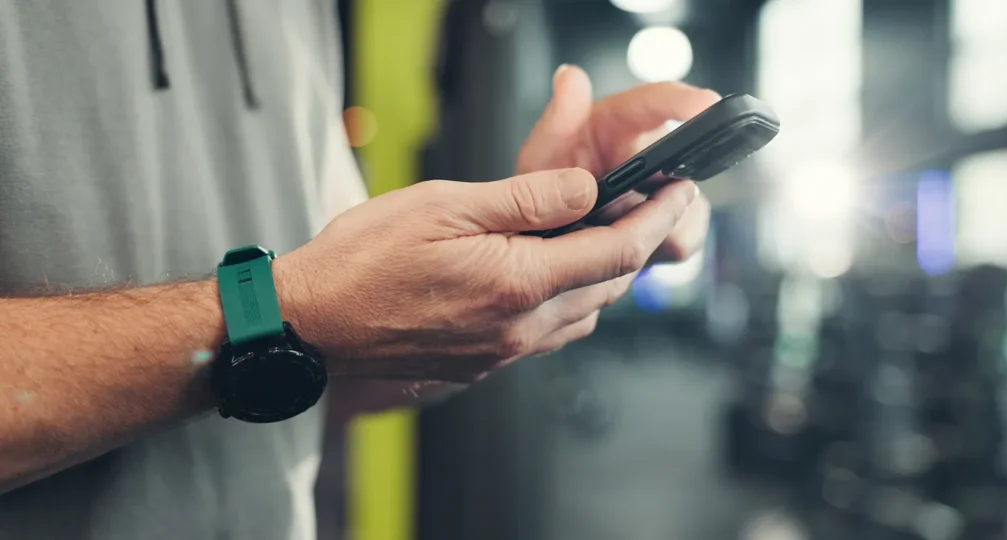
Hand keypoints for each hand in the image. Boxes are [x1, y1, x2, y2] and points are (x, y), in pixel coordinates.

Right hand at [275, 168, 696, 382]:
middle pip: (608, 285)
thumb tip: (584, 189)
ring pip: (583, 313)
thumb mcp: (445, 205)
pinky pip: (548, 333)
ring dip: (602, 274)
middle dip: (637, 243)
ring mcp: (503, 352)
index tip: (677, 194)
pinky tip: (548, 277)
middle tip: (647, 206)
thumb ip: (525, 199)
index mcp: (518, 284)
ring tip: (599, 235)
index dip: (656, 219)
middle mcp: (520, 328)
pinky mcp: (483, 364)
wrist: (311, 326)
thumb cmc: (363, 263)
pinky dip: (567, 301)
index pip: (617, 252)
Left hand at [518, 65, 715, 263]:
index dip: (684, 101)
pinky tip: (626, 245)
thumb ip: (557, 120)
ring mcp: (664, 191)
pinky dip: (657, 245)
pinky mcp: (667, 226)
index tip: (707, 103)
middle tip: (654, 200)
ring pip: (687, 205)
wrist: (547, 229)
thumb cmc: (545, 182)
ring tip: (620, 226)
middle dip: (674, 184)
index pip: (658, 101)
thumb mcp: (543, 154)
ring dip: (660, 220)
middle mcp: (651, 152)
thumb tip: (569, 76)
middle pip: (688, 160)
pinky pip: (681, 237)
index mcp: (622, 122)